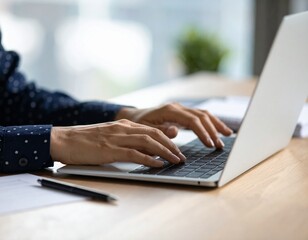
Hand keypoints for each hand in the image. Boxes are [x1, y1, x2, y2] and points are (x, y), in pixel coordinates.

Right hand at [50, 119, 185, 166]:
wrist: (64, 139)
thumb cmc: (86, 140)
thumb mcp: (109, 135)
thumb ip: (126, 138)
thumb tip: (143, 148)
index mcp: (124, 124)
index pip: (152, 130)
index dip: (167, 139)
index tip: (176, 148)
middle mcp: (123, 128)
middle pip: (154, 134)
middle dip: (171, 145)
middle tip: (181, 156)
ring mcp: (117, 138)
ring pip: (148, 142)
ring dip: (165, 152)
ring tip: (176, 160)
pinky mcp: (110, 150)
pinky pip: (134, 154)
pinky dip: (149, 159)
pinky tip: (158, 164)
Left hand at [116, 103, 232, 148]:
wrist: (135, 117)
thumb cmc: (140, 125)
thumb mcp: (146, 130)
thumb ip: (160, 131)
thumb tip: (176, 131)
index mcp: (169, 110)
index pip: (192, 120)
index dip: (202, 132)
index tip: (210, 144)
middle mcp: (177, 107)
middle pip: (201, 116)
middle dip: (213, 130)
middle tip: (220, 145)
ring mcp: (181, 109)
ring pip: (204, 114)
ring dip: (216, 125)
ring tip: (227, 136)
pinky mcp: (183, 113)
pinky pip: (201, 116)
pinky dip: (211, 122)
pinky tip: (219, 130)